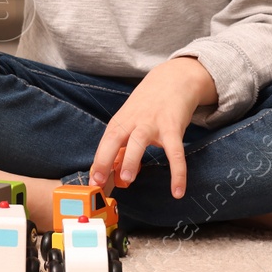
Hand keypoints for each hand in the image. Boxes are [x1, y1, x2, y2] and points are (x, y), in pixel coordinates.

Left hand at [88, 57, 215, 198]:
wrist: (172, 81)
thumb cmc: (148, 106)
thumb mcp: (131, 123)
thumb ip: (125, 149)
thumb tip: (117, 177)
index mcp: (120, 122)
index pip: (105, 143)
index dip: (98, 163)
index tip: (93, 183)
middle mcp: (133, 121)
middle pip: (114, 138)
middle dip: (104, 159)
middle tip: (99, 181)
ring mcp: (152, 123)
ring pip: (138, 141)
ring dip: (131, 159)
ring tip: (128, 179)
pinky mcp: (173, 126)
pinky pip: (175, 152)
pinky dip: (178, 172)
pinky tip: (177, 191)